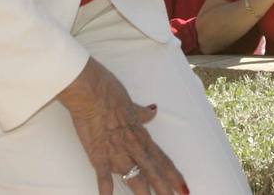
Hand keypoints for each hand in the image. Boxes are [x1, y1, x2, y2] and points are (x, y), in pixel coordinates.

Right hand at [56, 58, 187, 194]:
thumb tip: (153, 111)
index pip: (161, 158)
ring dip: (144, 192)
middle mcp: (133, 144)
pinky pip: (103, 175)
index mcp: (141, 133)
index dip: (173, 174)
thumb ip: (141, 112)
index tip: (183, 187)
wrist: (90, 89)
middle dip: (165, 188)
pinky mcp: (98, 153)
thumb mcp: (130, 102)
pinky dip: (106, 188)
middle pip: (153, 171)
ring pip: (134, 176)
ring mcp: (116, 150)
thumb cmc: (110, 91)